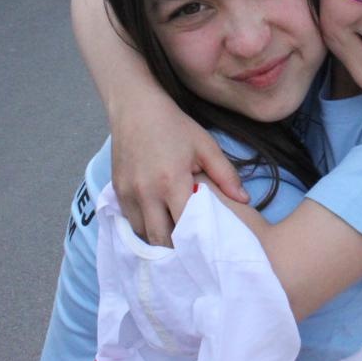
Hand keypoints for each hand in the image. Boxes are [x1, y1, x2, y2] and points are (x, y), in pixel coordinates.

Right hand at [110, 102, 246, 244]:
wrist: (135, 108)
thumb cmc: (174, 126)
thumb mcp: (205, 146)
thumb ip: (225, 175)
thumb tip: (245, 200)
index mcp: (171, 182)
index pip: (184, 227)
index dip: (197, 242)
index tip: (208, 250)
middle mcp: (146, 192)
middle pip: (160, 239)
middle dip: (177, 249)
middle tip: (193, 252)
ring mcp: (128, 193)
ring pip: (143, 234)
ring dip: (159, 239)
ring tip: (177, 240)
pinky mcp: (116, 191)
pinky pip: (130, 221)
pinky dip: (144, 227)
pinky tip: (158, 223)